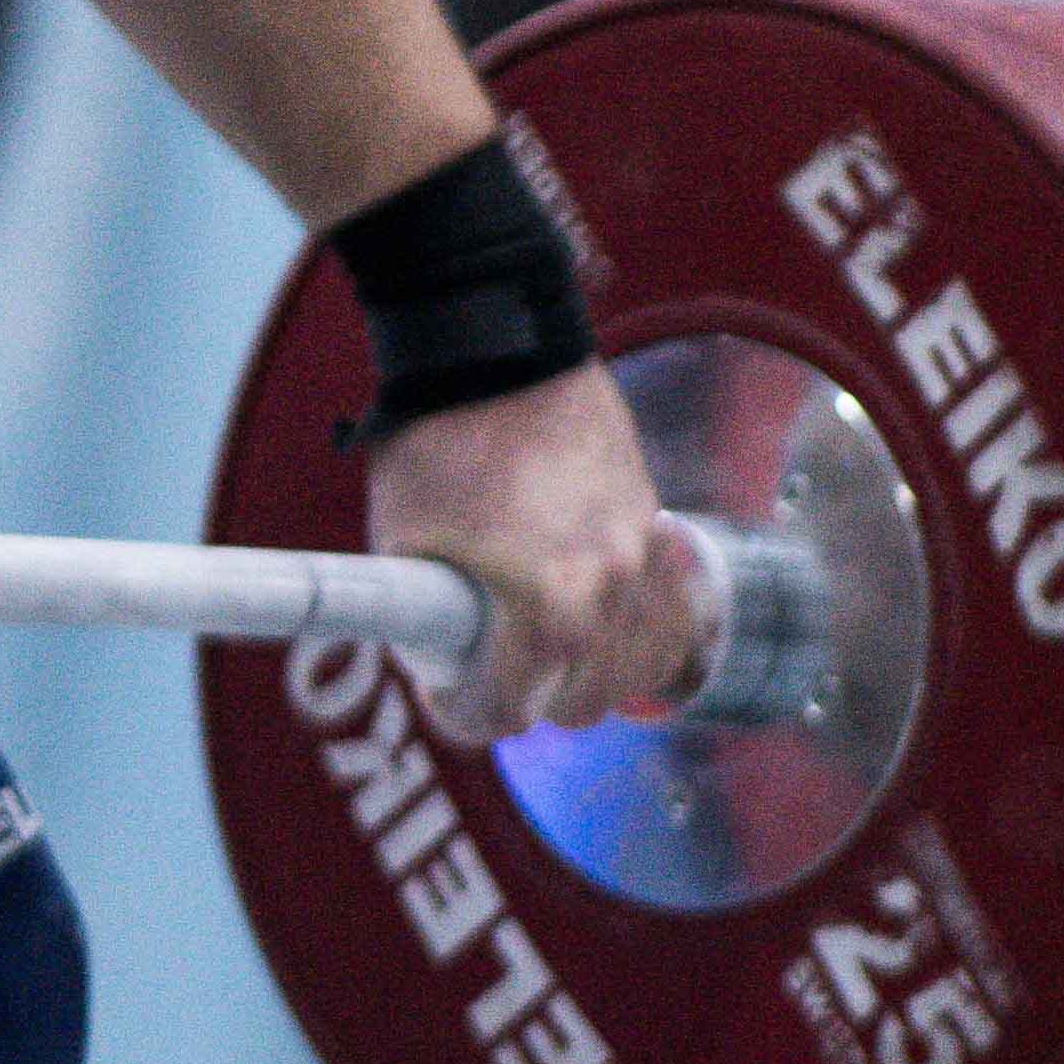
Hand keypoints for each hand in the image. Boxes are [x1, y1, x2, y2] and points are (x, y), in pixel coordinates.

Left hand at [366, 364, 714, 738]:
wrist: (497, 349)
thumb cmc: (438, 440)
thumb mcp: (400, 542)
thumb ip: (422, 619)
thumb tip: (436, 660)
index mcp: (546, 610)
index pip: (507, 713)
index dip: (461, 714)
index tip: (445, 697)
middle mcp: (609, 594)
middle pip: (580, 706)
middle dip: (529, 698)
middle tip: (488, 667)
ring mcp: (643, 560)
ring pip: (634, 668)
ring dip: (587, 673)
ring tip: (541, 648)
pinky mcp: (656, 526)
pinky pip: (663, 613)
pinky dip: (633, 631)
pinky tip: (598, 619)